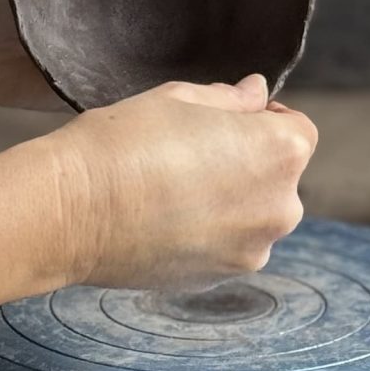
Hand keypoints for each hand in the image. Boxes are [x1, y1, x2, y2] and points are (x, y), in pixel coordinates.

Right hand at [47, 74, 317, 289]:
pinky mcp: (220, 277)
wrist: (71, 212)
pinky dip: (209, 233)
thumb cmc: (122, 144)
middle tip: (191, 153)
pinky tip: (164, 219)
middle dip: (249, 163)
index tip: (229, 120)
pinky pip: (228, 246)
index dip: (266, 119)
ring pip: (254, 215)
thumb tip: (256, 93)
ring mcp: (252, 249)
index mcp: (281, 152)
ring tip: (172, 189)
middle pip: (279, 177)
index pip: (298, 129)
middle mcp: (280, 207)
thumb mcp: (179, 99)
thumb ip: (231, 99)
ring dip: (230, 202)